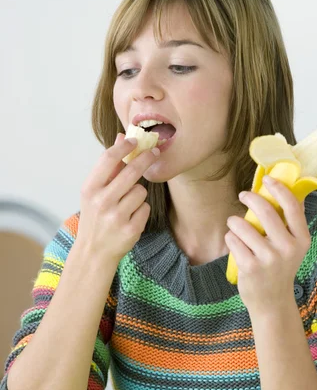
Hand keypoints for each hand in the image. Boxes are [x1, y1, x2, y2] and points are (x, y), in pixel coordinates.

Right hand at [77, 133, 159, 264]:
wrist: (93, 252)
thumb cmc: (95, 216)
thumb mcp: (94, 192)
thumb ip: (109, 166)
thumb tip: (122, 137)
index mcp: (90, 189)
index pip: (108, 159)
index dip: (124, 146)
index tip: (136, 140)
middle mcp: (101, 202)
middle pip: (131, 171)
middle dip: (146, 159)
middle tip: (155, 152)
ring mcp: (116, 217)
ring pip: (141, 191)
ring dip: (138, 194)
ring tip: (127, 204)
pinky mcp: (130, 230)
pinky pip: (145, 208)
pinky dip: (141, 211)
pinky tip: (130, 218)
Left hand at [225, 176, 310, 314]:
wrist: (272, 302)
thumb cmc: (280, 267)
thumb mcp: (294, 246)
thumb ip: (290, 222)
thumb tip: (282, 187)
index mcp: (302, 239)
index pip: (292, 206)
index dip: (279, 189)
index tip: (267, 179)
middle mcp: (288, 248)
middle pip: (265, 210)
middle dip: (250, 198)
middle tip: (243, 195)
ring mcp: (269, 258)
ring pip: (242, 224)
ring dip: (235, 222)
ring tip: (236, 227)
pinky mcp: (250, 267)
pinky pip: (233, 240)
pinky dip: (231, 239)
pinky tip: (236, 245)